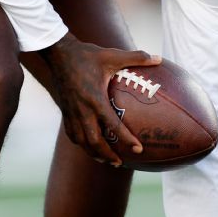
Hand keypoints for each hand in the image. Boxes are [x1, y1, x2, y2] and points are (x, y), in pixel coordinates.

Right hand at [38, 32, 160, 165]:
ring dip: (93, 153)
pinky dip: (82, 143)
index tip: (138, 150)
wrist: (58, 54)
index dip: (126, 139)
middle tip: (121, 162)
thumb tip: (159, 58)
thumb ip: (137, 57)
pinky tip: (90, 146)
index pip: (113, 125)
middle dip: (107, 155)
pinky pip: (72, 134)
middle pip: (94, 141)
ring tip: (106, 160)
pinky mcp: (64, 111)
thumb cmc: (88, 54)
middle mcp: (82, 110)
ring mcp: (71, 112)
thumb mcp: (113, 55)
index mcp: (95, 99)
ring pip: (81, 141)